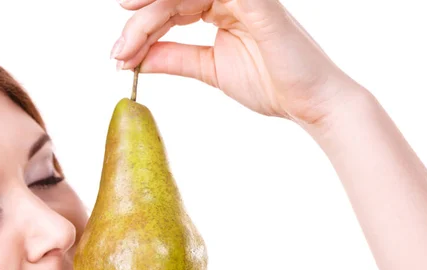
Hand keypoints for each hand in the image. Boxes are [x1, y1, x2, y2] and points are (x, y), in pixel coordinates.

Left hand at [112, 0, 364, 128]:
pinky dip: (178, 4)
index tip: (118, 55)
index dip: (141, 29)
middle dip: (139, 23)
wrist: (308, 102)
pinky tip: (153, 18)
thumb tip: (134, 59)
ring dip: (151, 16)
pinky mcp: (257, 3)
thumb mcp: (209, 70)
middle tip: (118, 50)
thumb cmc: (270, 84)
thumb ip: (174, 58)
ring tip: (127, 44)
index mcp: (220, 7)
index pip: (170, 7)